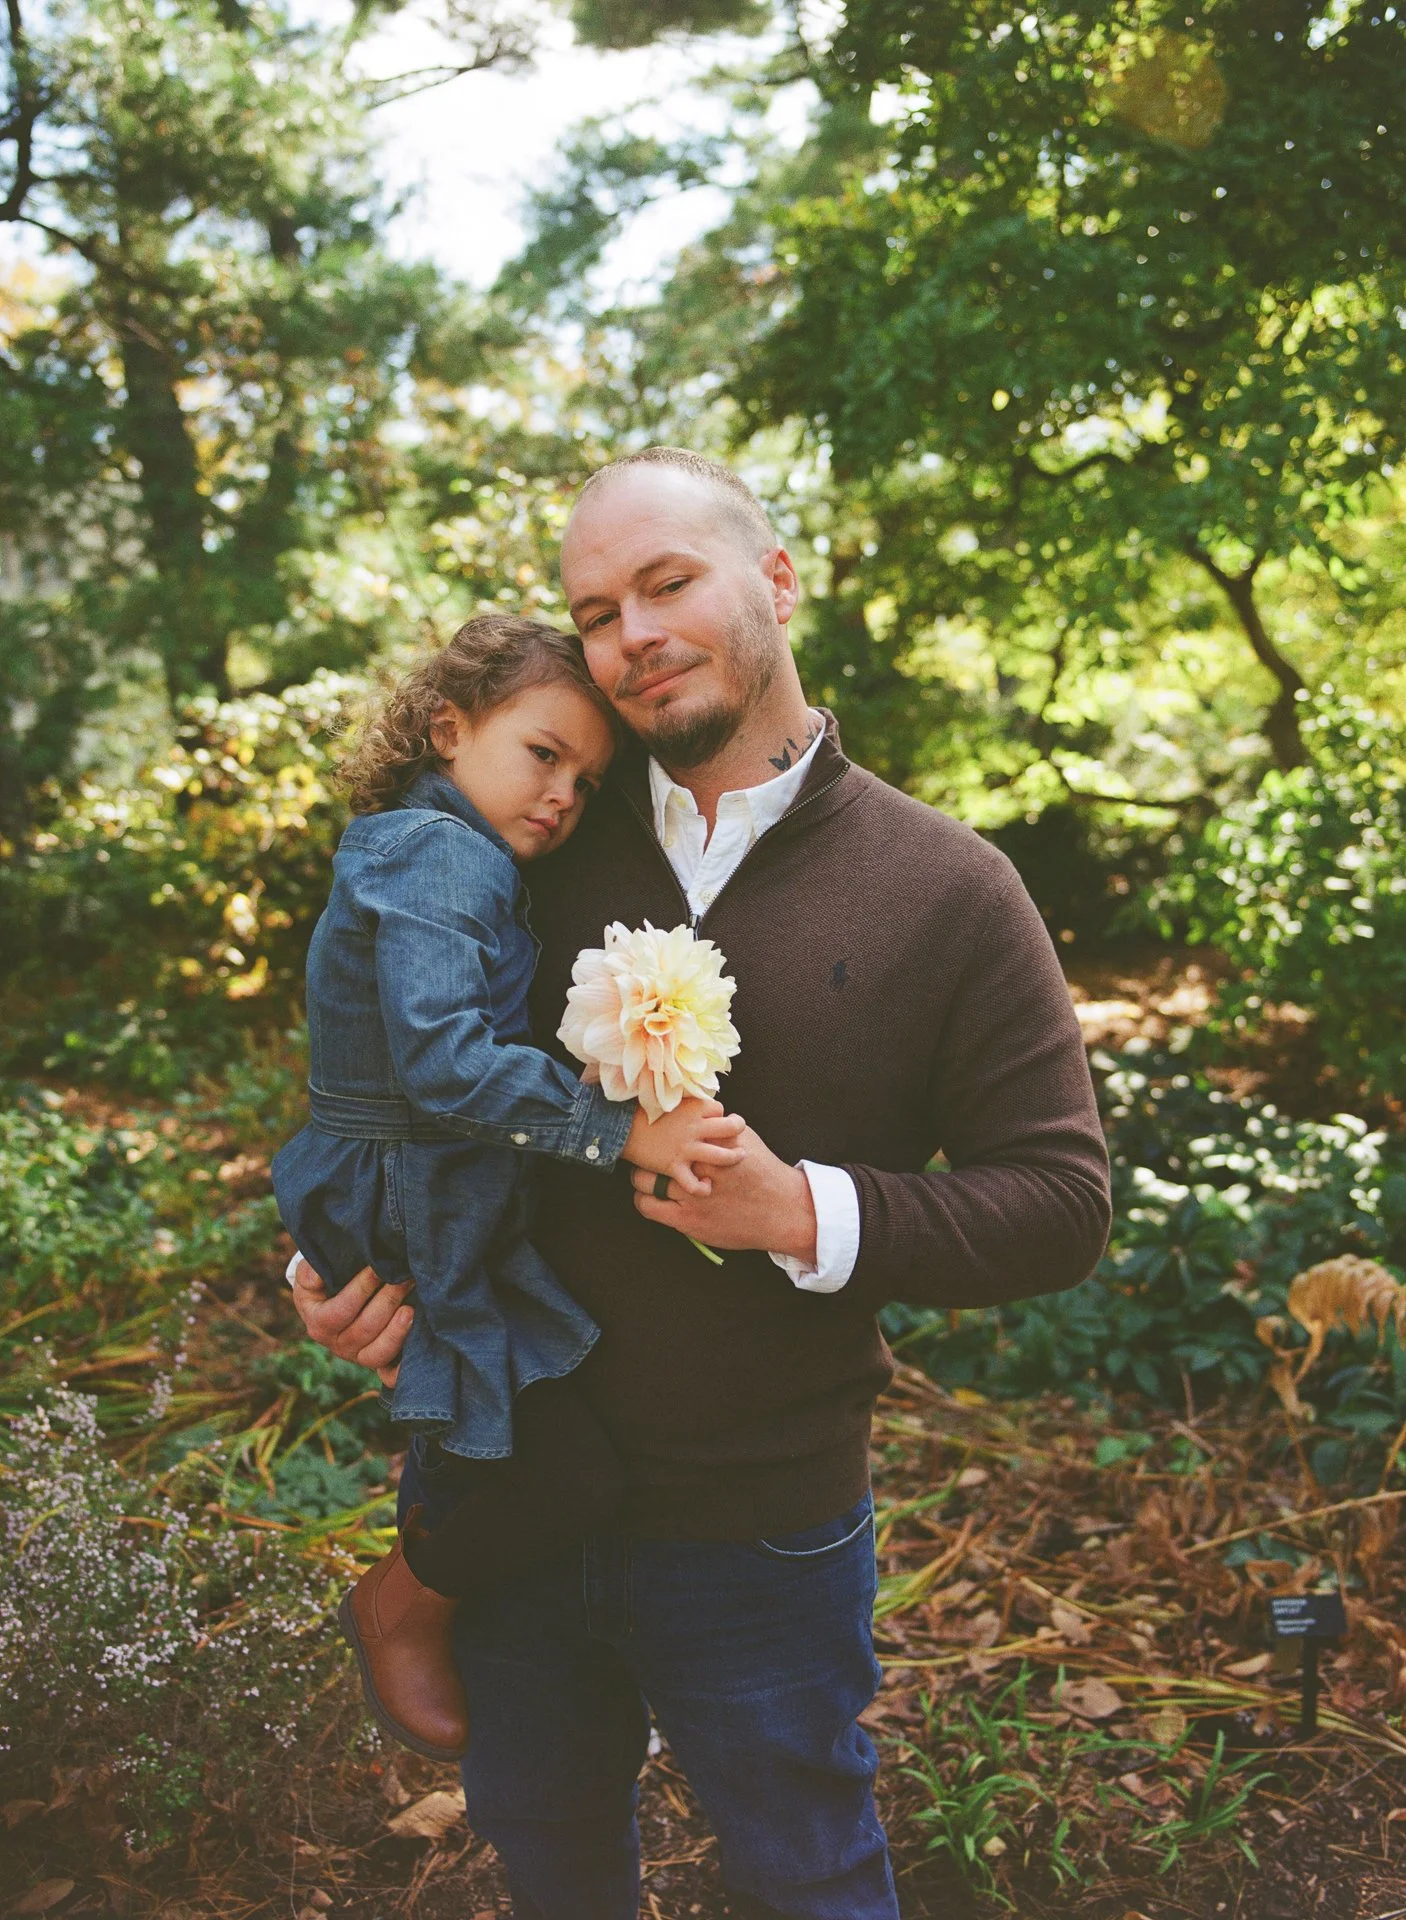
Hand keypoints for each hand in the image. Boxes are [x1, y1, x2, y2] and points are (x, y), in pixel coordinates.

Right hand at [287, 1255, 412, 1387]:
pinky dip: (403, 1366)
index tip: (377, 1269)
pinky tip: (417, 1345)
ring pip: (378, 1353)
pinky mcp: (377, 1362)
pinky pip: (390, 1372)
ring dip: (397, 1331)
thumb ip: (308, 1274)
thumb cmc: (322, 1285)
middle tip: (404, 1279)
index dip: (360, 1290)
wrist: (331, 1302)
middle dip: (387, 1302)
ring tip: (411, 1308)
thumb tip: (315, 1275)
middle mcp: (337, 1346)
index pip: (339, 1312)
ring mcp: (358, 1356)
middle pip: (364, 1330)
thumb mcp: (308, 1275)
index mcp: (319, 1325)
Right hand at [623, 1097, 746, 1197]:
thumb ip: (689, 1104)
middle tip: (739, 1135)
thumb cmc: (645, 1111)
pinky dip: (702, 1188)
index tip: (716, 1120)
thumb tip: (703, 1103)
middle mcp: (694, 1128)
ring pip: (722, 1156)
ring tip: (738, 1157)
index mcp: (693, 1109)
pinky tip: (706, 1186)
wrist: (622, 1127)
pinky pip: (694, 1183)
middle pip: (732, 1127)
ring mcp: (686, 1148)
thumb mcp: (670, 1100)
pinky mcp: (674, 1166)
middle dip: (739, 1130)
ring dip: (733, 1157)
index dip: (720, 1115)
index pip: (720, 1109)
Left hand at [629, 1126, 817, 1262]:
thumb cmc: (764, 1173)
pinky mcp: (687, 1219)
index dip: (659, 1128)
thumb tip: (703, 1113)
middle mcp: (697, 1166)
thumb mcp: (745, 1140)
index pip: (671, 1128)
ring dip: (640, 1175)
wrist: (780, 1211)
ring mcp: (691, 1194)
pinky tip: (645, 1196)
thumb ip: (720, 1127)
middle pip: (654, 1153)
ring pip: (645, 1179)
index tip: (653, 1130)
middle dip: (646, 1151)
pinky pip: (650, 1206)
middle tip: (643, 1151)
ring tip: (641, 1174)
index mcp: (709, 1143)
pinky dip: (643, 1199)